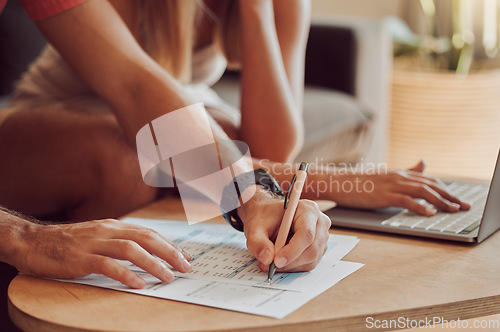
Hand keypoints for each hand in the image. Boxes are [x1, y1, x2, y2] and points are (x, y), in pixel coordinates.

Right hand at [14, 219, 191, 288]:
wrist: (32, 241)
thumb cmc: (67, 243)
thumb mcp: (97, 237)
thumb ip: (118, 243)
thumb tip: (144, 255)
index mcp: (113, 225)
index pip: (148, 233)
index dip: (169, 245)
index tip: (184, 257)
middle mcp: (107, 230)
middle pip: (146, 238)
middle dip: (169, 252)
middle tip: (185, 267)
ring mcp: (94, 243)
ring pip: (131, 249)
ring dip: (153, 264)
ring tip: (167, 277)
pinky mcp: (81, 258)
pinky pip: (108, 265)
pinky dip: (126, 274)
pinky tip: (138, 284)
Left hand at [238, 187, 330, 272]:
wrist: (266, 216)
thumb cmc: (264, 217)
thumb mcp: (254, 227)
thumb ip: (258, 242)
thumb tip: (267, 259)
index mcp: (308, 210)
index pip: (306, 233)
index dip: (292, 250)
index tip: (276, 261)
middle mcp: (319, 222)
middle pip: (311, 249)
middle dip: (289, 261)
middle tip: (269, 264)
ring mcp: (321, 237)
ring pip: (310, 260)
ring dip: (290, 265)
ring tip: (271, 260)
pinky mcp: (318, 249)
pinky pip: (308, 264)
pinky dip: (292, 266)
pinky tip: (280, 259)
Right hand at [328, 161, 470, 215]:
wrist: (340, 182)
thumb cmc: (359, 182)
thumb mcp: (385, 175)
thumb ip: (406, 171)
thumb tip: (424, 163)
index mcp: (400, 174)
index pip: (429, 181)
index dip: (445, 190)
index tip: (458, 199)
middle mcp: (399, 177)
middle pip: (430, 185)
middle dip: (450, 196)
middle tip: (464, 206)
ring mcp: (392, 185)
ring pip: (423, 192)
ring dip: (440, 202)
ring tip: (453, 210)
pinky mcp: (384, 195)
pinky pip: (406, 201)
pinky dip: (419, 207)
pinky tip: (429, 213)